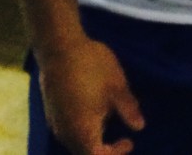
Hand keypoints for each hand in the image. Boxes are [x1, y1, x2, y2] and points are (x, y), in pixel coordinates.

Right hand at [37, 37, 143, 153]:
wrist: (59, 47)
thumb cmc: (92, 66)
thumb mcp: (117, 86)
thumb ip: (128, 110)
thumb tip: (139, 127)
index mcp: (83, 132)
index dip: (115, 154)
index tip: (129, 141)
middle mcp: (65, 133)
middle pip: (85, 153)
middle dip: (104, 150)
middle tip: (121, 137)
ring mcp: (55, 123)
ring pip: (75, 142)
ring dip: (93, 139)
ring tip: (108, 117)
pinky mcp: (51, 112)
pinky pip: (68, 131)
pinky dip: (82, 129)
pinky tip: (93, 110)